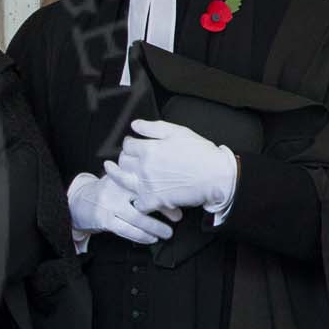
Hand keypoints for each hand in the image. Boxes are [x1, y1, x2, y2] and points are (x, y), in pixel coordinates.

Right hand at [67, 171, 175, 246]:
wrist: (77, 202)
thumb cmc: (105, 192)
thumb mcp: (119, 180)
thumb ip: (139, 181)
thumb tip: (169, 190)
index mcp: (122, 175)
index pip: (147, 182)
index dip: (164, 192)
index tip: (178, 200)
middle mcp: (116, 188)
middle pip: (144, 199)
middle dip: (164, 209)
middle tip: (178, 217)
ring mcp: (109, 204)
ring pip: (137, 218)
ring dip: (155, 227)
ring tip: (167, 233)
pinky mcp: (104, 219)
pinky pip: (126, 230)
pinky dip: (141, 236)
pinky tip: (150, 238)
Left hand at [114, 119, 238, 213]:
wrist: (216, 176)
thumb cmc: (201, 153)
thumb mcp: (178, 132)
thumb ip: (153, 127)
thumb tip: (134, 125)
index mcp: (149, 149)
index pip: (128, 145)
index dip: (130, 143)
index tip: (134, 144)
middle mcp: (144, 167)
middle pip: (123, 161)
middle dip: (125, 157)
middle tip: (130, 157)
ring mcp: (148, 185)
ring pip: (122, 180)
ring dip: (118, 175)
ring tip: (112, 170)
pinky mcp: (155, 201)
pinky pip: (137, 203)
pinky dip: (137, 200)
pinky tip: (136, 196)